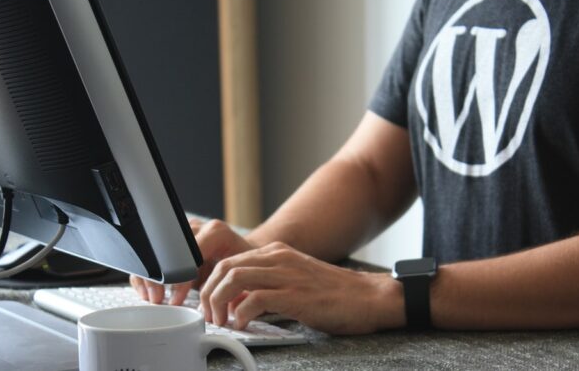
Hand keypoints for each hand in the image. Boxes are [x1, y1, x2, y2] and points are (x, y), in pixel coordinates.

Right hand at [129, 218, 255, 304]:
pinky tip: (148, 291)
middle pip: (167, 249)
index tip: (176, 299)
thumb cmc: (246, 267)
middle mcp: (198, 227)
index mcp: (216, 232)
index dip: (179, 279)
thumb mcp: (243, 275)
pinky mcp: (174, 241)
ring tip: (153, 297)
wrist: (246, 256)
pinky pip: (153, 255)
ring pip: (156, 250)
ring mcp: (183, 232)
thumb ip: (231, 286)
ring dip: (150, 276)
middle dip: (159, 278)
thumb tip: (222, 307)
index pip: (189, 254)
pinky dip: (148, 274)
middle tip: (158, 299)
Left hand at [198, 242, 403, 334]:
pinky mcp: (295, 295)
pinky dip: (241, 314)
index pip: (229, 260)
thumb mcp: (295, 281)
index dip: (212, 283)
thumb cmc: (335, 295)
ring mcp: (287, 274)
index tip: (209, 304)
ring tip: (222, 321)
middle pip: (225, 267)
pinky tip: (243, 325)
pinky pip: (254, 299)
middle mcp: (279, 258)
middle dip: (209, 292)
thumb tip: (236, 303)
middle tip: (210, 315)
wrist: (370, 297)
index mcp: (277, 253)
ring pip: (233, 278)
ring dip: (219, 302)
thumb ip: (266, 287)